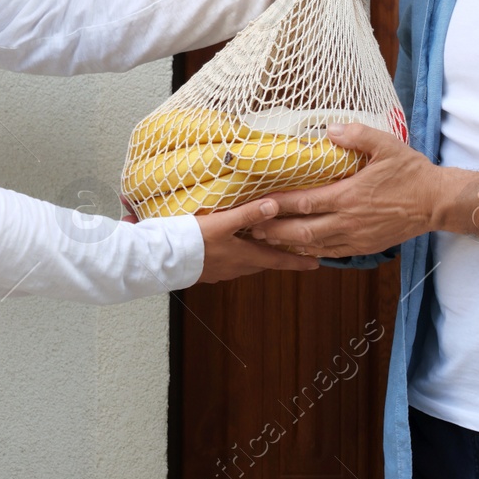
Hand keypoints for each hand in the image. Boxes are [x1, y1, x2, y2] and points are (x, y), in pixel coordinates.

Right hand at [194, 196, 321, 282]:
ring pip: (247, 264)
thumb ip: (248, 214)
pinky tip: (231, 248)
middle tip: (294, 253)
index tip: (317, 265)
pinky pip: (230, 264)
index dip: (298, 261)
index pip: (277, 260)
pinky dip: (239, 257)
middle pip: (263, 263)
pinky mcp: (206, 270)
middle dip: (279, 258)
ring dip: (258, 257)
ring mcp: (221, 271)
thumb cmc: (191, 240)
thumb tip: (274, 206)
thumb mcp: (222, 223)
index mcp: (243, 257)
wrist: (161, 258)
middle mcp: (235, 267)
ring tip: (264, 247)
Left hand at [248, 123, 478, 256]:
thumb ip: (356, 135)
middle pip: (302, 231)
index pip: (304, 203)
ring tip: (266, 240)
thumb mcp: (386, 145)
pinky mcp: (364, 246)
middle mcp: (348, 221)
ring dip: (288, 244)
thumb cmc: (411, 172)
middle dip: (274, 231)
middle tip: (251, 227)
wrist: (436, 202)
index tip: (257, 202)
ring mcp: (356, 238)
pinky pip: (331, 253)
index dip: (277, 205)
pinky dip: (311, 251)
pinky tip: (300, 247)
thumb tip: (329, 129)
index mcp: (349, 196)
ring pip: (314, 246)